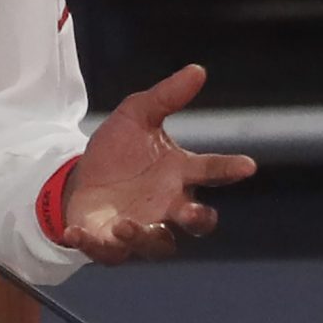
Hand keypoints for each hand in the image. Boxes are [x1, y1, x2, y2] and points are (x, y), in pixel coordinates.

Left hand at [62, 64, 255, 264]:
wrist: (80, 177)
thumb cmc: (119, 150)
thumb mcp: (137, 115)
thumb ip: (166, 97)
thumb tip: (198, 69)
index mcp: (180, 174)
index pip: (212, 172)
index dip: (230, 169)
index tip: (247, 165)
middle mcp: (168, 206)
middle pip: (197, 222)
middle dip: (197, 218)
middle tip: (190, 211)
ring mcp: (142, 228)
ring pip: (158, 244)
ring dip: (145, 236)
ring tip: (126, 224)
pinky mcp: (110, 244)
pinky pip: (108, 253)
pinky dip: (93, 245)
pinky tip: (75, 233)